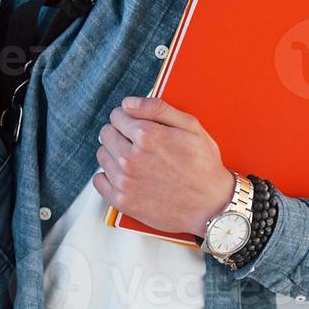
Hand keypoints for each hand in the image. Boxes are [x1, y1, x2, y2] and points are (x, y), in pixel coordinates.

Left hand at [94, 97, 235, 236]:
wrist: (210, 205)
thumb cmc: (203, 165)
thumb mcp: (190, 126)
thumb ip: (157, 108)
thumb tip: (128, 103)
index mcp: (147, 136)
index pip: (117, 115)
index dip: (129, 117)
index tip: (138, 124)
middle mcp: (131, 158)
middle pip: (106, 134)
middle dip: (120, 133)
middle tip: (138, 142)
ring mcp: (124, 181)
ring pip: (102, 155)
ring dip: (114, 154)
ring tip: (136, 159)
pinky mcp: (122, 201)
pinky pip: (98, 180)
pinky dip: (109, 176)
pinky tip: (127, 176)